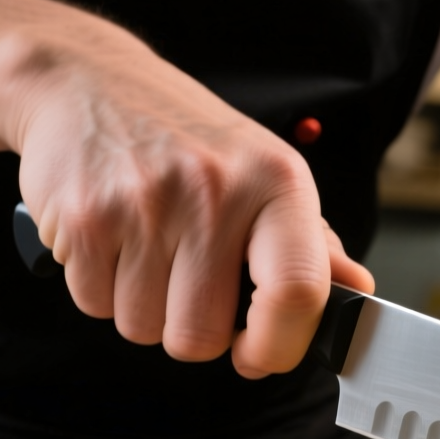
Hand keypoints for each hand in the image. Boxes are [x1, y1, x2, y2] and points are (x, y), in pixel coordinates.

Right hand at [0, 0, 373, 377]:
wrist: (87, 82)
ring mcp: (144, 205)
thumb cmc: (189, 140)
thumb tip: (356, 291)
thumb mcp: (266, 174)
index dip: (279, 347)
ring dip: (145, 310)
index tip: (260, 356)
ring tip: (150, 253)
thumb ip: (312, 244)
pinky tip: (114, 243)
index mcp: (276, 182)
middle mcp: (214, 191)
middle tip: (191, 287)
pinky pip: (95, 306)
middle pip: (202, 336)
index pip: (296, 292)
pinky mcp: (83, 219)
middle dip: (194, 331)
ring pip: (144, 329)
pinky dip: (102, 290)